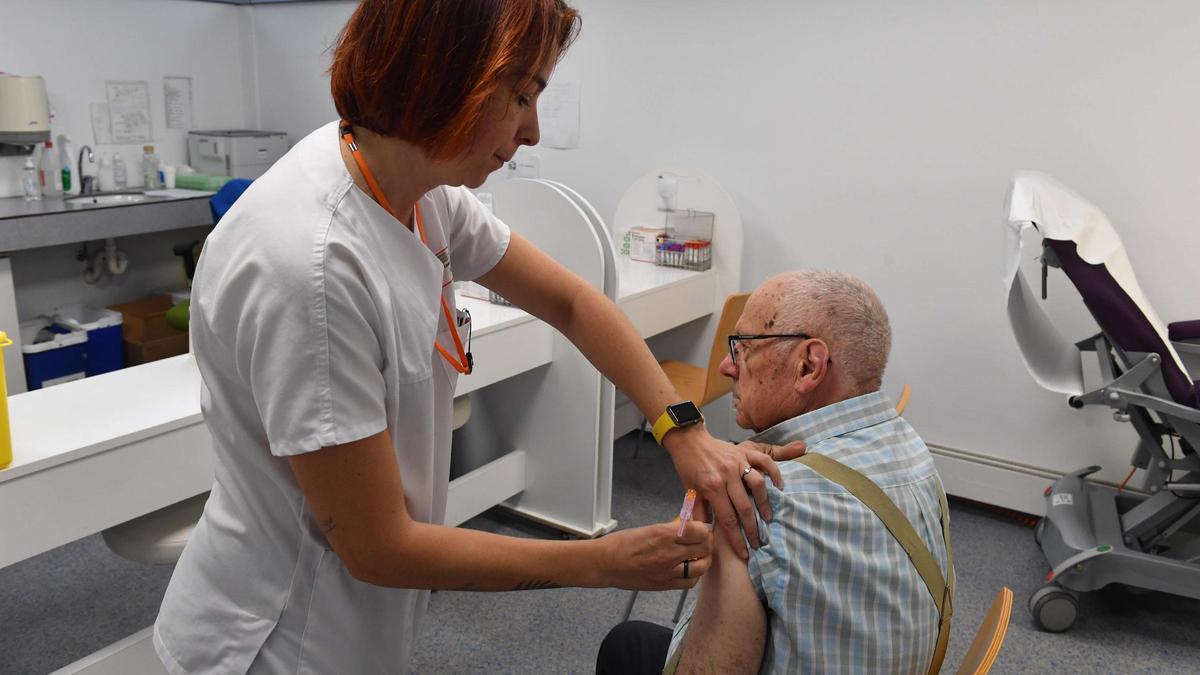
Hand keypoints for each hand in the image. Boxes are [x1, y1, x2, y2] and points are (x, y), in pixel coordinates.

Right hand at [599, 521, 712, 590]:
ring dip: (703, 559)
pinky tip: (689, 569)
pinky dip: (694, 575)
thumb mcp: (649, 528)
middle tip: (702, 540)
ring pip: (702, 566)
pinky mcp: (664, 585)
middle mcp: (669, 553)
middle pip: (704, 548)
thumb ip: (671, 529)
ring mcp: (668, 572)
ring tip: (698, 555)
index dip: (703, 528)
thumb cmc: (623, 544)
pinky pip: (690, 582)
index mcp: (664, 534)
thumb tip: (689, 527)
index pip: (699, 530)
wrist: (605, 564)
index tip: (701, 527)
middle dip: (706, 542)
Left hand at [665, 427, 806, 558]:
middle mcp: (727, 475)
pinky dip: (775, 474)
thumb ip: (699, 513)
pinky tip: (778, 487)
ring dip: (765, 504)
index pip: (728, 519)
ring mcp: (738, 462)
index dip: (737, 539)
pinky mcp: (744, 451)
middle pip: (745, 507)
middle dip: (752, 529)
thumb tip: (705, 536)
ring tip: (767, 518)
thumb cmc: (688, 467)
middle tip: (758, 542)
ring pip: (758, 485)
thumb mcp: (690, 492)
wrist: (689, 440)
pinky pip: (765, 461)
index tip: (744, 553)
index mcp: (711, 487)